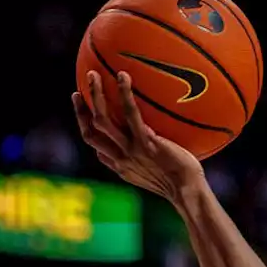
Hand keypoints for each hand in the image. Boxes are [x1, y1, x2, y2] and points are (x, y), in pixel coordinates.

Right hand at [72, 71, 203, 202]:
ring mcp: (131, 150)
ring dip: (94, 95)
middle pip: (90, 133)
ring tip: (92, 74)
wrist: (189, 192)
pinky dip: (124, 93)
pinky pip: (130, 113)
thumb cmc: (184, 184)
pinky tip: (123, 76)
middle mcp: (120, 158)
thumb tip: (162, 139)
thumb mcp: (163, 173)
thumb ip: (156, 158)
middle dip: (80, 112)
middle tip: (77, 91)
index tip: (85, 116)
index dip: (88, 131)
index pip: (98, 148)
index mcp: (122, 166)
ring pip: (102, 119)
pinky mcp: (145, 142)